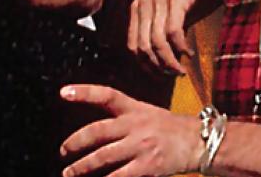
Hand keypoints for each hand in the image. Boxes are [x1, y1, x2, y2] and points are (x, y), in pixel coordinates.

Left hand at [60, 84, 202, 176]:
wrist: (197, 142)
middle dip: (75, 143)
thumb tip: (92, 131)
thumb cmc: (168, 128)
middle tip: (63, 151)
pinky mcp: (146, 167)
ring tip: (69, 172)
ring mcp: (141, 146)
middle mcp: (136, 125)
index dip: (85, 92)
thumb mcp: (146, 112)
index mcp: (134, 109)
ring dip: (81, 167)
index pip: (107, 95)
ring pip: (102, 157)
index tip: (64, 92)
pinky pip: (118, 176)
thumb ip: (121, 116)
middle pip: (97, 131)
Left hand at [128, 0, 219, 74]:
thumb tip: (167, 52)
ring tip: (180, 70)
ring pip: (156, 43)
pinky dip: (179, 47)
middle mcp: (143, 4)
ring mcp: (158, 1)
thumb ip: (164, 24)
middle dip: (156, 68)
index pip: (132, 45)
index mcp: (139, 7)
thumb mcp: (171, 4)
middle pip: (141, 48)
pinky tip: (188, 52)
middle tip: (171, 76)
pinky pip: (172, 31)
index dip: (145, 65)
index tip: (159, 75)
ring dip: (169, 62)